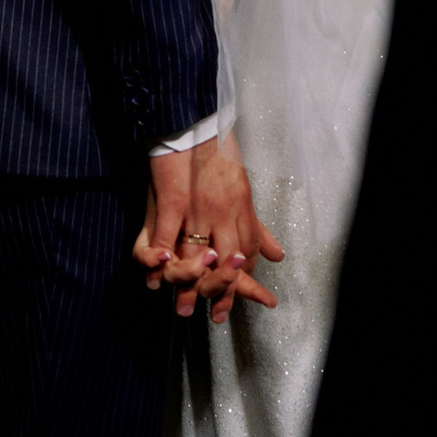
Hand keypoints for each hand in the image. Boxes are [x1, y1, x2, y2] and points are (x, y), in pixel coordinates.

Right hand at [134, 139, 283, 324]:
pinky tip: (157, 276)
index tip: (238, 293)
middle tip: (218, 315)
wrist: (192, 120)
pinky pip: (167, 237)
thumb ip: (257, 224)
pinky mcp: (172, 200)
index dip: (245, 276)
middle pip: (229, 260)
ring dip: (192, 285)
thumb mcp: (243, 185)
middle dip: (223, 291)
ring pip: (198, 255)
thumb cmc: (218, 150)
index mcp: (242, 205)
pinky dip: (161, 259)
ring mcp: (198, 207)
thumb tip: (278, 256)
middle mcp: (224, 210)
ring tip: (186, 308)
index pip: (250, 249)